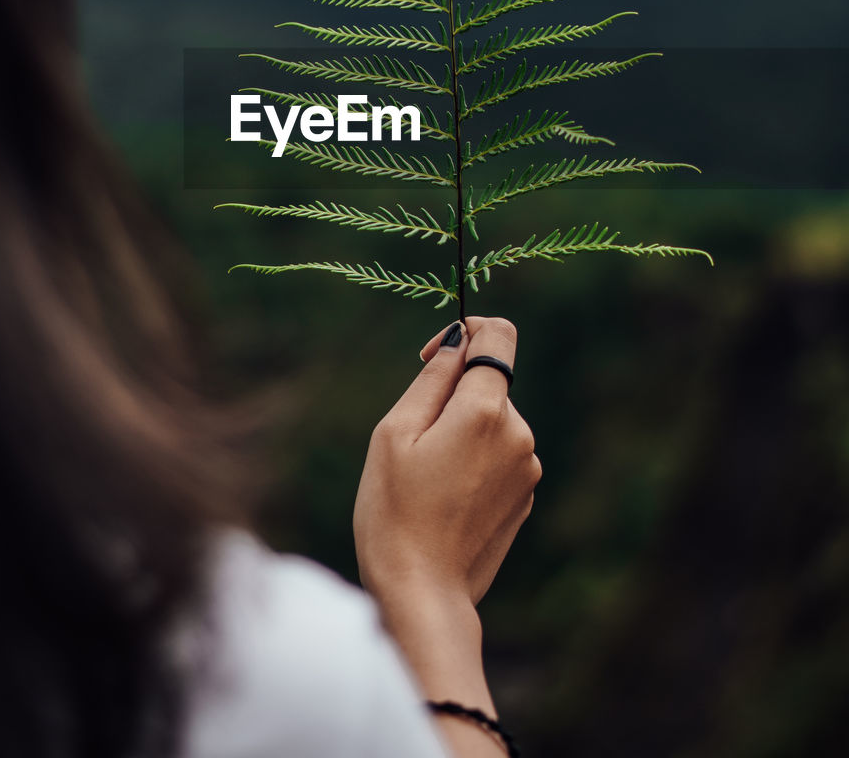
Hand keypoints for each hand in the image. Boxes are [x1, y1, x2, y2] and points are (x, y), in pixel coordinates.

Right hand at [354, 315, 540, 611]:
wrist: (421, 593)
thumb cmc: (395, 510)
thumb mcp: (396, 432)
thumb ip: (432, 379)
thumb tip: (458, 341)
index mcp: (486, 410)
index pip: (499, 335)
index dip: (466, 331)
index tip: (432, 355)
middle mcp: (520, 434)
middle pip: (489, 384)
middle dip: (453, 396)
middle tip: (413, 441)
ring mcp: (528, 470)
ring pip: (492, 422)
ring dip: (463, 432)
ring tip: (427, 478)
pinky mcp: (526, 498)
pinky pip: (499, 457)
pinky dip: (474, 462)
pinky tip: (445, 499)